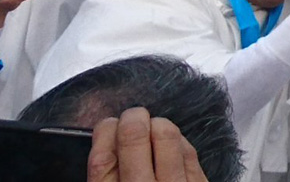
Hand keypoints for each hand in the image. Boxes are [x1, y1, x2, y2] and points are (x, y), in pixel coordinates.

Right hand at [87, 108, 208, 181]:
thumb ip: (108, 172)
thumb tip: (107, 135)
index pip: (101, 156)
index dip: (105, 132)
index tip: (109, 126)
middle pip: (134, 134)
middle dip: (132, 118)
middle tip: (132, 119)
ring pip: (166, 132)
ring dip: (157, 125)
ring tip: (152, 133)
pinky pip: (188, 148)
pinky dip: (178, 141)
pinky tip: (170, 149)